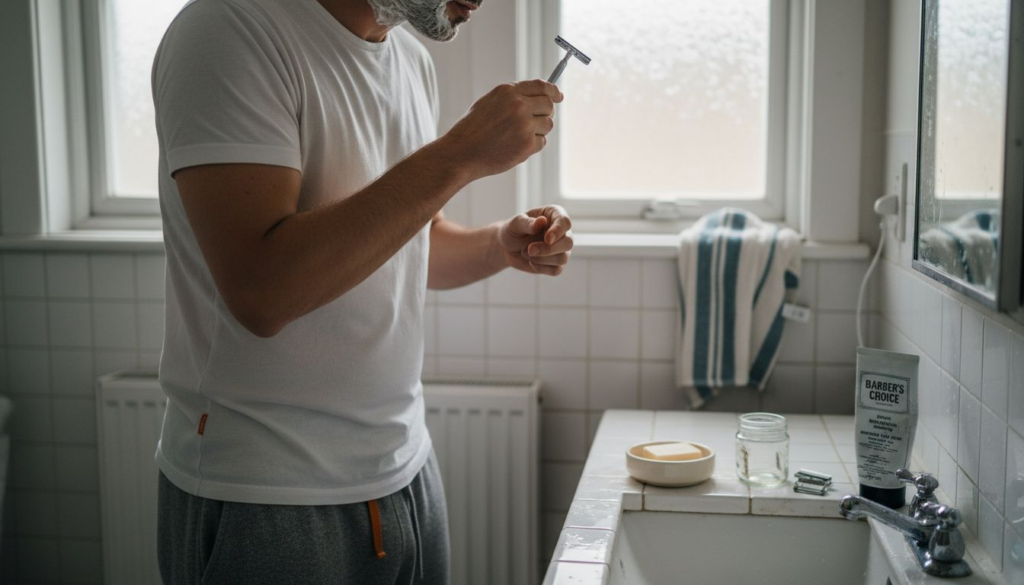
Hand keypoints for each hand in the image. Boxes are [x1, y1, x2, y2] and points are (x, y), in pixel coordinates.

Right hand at [441, 80, 563, 180]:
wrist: (461, 153)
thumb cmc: (472, 130)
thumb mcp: (489, 103)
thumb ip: (512, 98)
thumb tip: (538, 97)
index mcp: (507, 92)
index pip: (541, 86)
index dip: (553, 91)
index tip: (558, 96)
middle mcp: (518, 105)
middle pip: (549, 105)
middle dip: (545, 114)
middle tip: (534, 122)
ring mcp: (524, 125)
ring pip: (548, 125)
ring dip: (538, 131)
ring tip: (517, 136)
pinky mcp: (527, 144)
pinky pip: (542, 142)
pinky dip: (532, 146)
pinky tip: (514, 147)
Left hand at [497, 205, 573, 275]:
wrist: (507, 247)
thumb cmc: (512, 230)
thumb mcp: (515, 224)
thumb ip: (527, 222)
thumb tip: (542, 221)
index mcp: (554, 215)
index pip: (565, 222)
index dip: (558, 231)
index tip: (547, 239)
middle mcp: (562, 231)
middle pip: (568, 243)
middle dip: (548, 249)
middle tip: (529, 249)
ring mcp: (561, 248)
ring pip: (562, 258)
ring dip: (542, 259)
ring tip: (525, 253)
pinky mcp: (557, 264)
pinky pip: (556, 270)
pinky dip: (540, 268)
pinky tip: (531, 261)